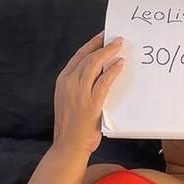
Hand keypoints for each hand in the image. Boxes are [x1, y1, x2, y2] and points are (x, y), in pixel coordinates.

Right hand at [52, 31, 124, 155]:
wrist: (68, 146)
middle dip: (102, 44)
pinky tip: (120, 65)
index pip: (78, 56)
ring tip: (120, 46)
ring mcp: (79, 92)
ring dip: (109, 53)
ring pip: (94, 64)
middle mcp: (69, 83)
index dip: (91, 45)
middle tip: (115, 38)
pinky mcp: (91, 103)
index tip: (102, 37)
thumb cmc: (72, 127)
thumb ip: (81, 88)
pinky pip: (104, 81)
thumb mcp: (70, 101)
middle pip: (87, 56)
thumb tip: (99, 76)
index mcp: (62, 81)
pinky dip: (113, 71)